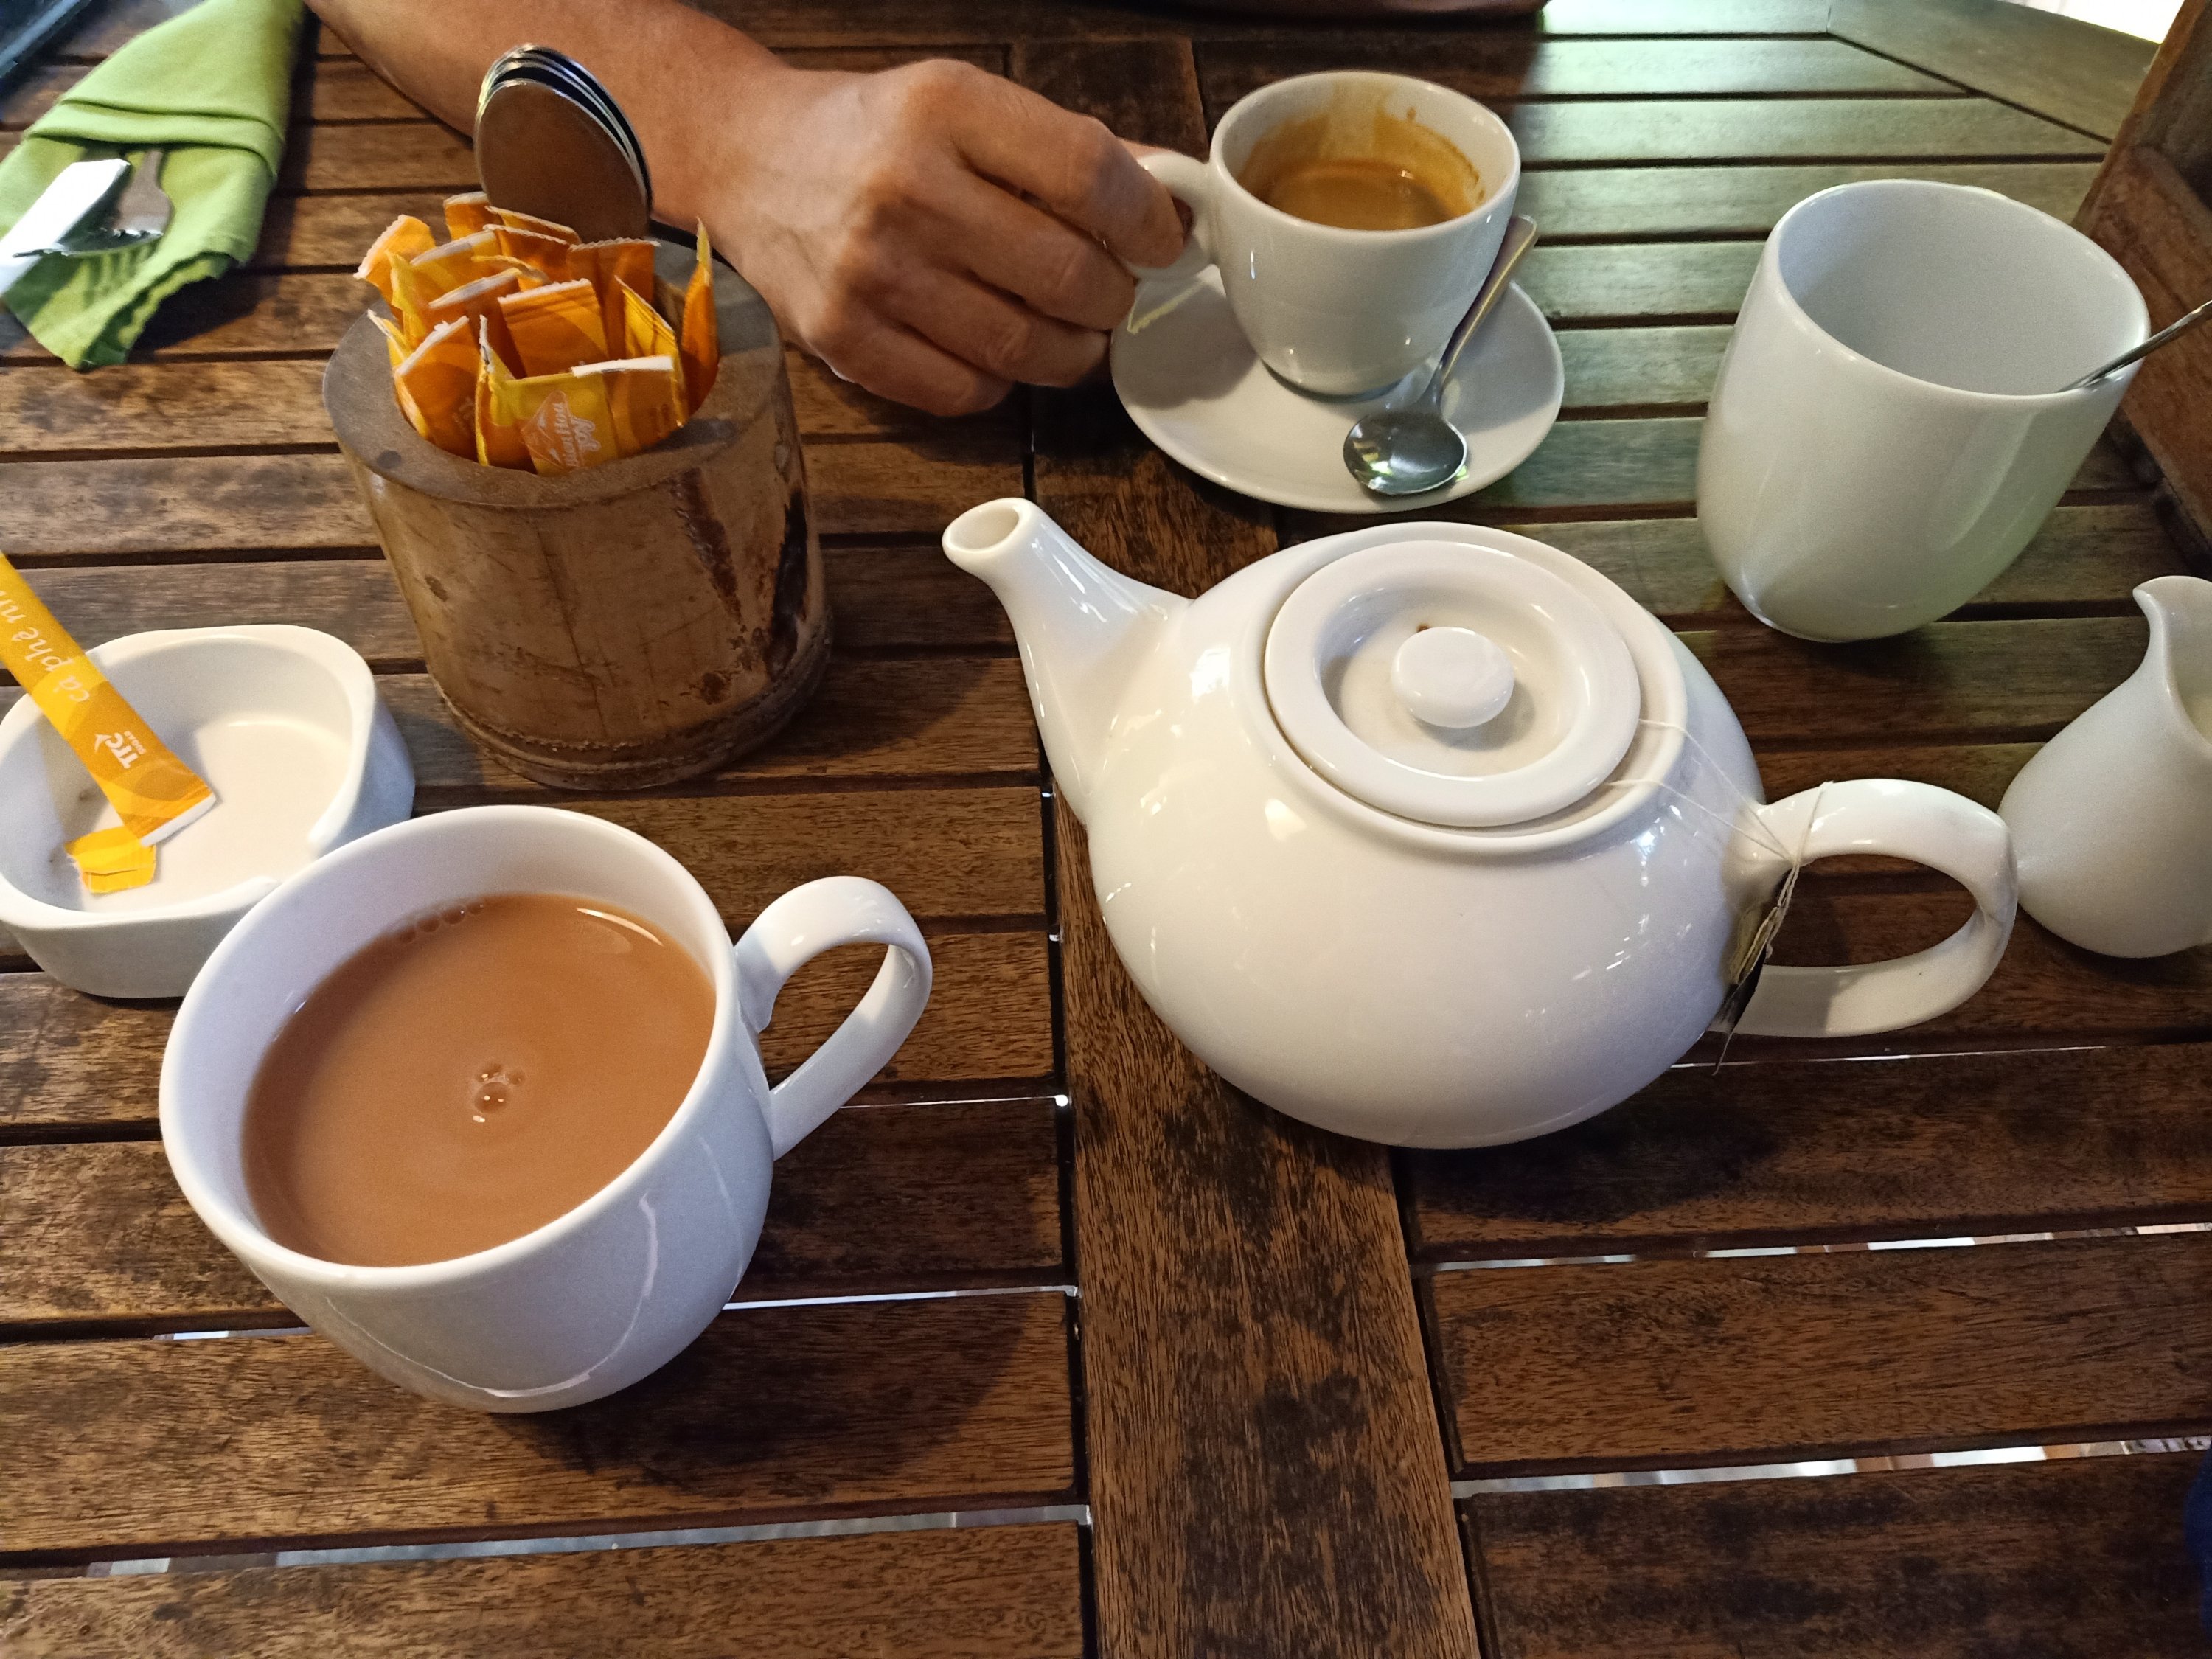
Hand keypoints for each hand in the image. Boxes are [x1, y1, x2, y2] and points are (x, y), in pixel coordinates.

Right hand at [711, 59, 1184, 414]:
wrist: (749, 160)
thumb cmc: (876, 134)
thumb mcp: (965, 103)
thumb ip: (1066, 147)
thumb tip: (1175, 197)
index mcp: (945, 108)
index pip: (1087, 175)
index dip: (1147, 221)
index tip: (1159, 240)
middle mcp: (905, 189)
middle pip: (1067, 276)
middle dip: (1114, 296)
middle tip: (1109, 291)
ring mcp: (870, 273)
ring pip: (1026, 349)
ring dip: (1072, 351)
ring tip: (1069, 328)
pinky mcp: (844, 340)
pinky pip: (967, 392)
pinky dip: (1002, 381)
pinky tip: (996, 348)